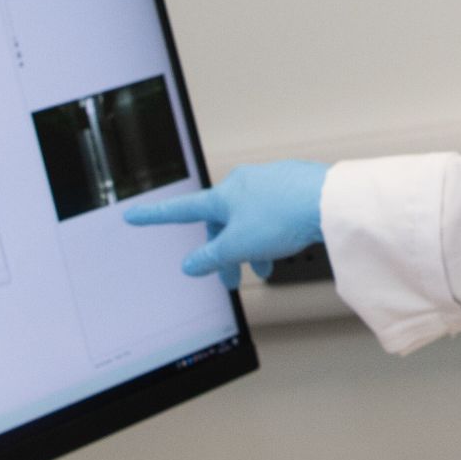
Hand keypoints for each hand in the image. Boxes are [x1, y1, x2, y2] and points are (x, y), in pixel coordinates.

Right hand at [125, 160, 327, 281]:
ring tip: (266, 267)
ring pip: (249, 219)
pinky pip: (272, 212)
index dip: (155, 216)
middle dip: (225, 251)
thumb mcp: (238, 247)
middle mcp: (242, 183)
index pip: (181, 209)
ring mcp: (267, 181)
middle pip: (222, 222)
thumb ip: (212, 258)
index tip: (133, 216)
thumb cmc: (282, 217)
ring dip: (251, 246)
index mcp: (222, 196)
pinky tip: (286, 245)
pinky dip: (271, 233)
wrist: (327, 200)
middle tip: (230, 278)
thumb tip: (191, 265)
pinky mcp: (291, 184)